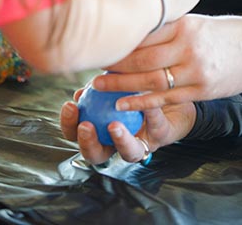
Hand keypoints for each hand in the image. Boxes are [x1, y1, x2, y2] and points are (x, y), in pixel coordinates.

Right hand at [59, 87, 196, 164]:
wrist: (171, 90)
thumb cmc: (135, 87)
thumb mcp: (113, 85)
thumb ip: (96, 91)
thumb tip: (79, 92)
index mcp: (101, 131)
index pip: (78, 134)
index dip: (69, 125)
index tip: (69, 106)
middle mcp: (119, 143)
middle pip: (97, 155)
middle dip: (87, 144)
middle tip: (85, 126)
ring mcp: (142, 143)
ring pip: (128, 153)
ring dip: (119, 140)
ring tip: (113, 126)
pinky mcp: (162, 136)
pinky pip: (155, 125)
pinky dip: (150, 112)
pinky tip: (146, 102)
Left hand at [89, 14, 241, 111]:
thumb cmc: (226, 33)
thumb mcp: (198, 22)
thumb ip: (168, 27)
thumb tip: (134, 30)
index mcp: (185, 25)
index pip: (144, 33)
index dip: (119, 40)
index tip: (100, 43)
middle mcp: (188, 48)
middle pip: (142, 58)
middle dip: (114, 64)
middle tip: (91, 66)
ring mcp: (195, 71)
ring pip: (150, 80)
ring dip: (121, 85)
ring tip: (98, 87)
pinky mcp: (202, 91)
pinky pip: (166, 99)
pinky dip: (142, 102)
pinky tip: (123, 104)